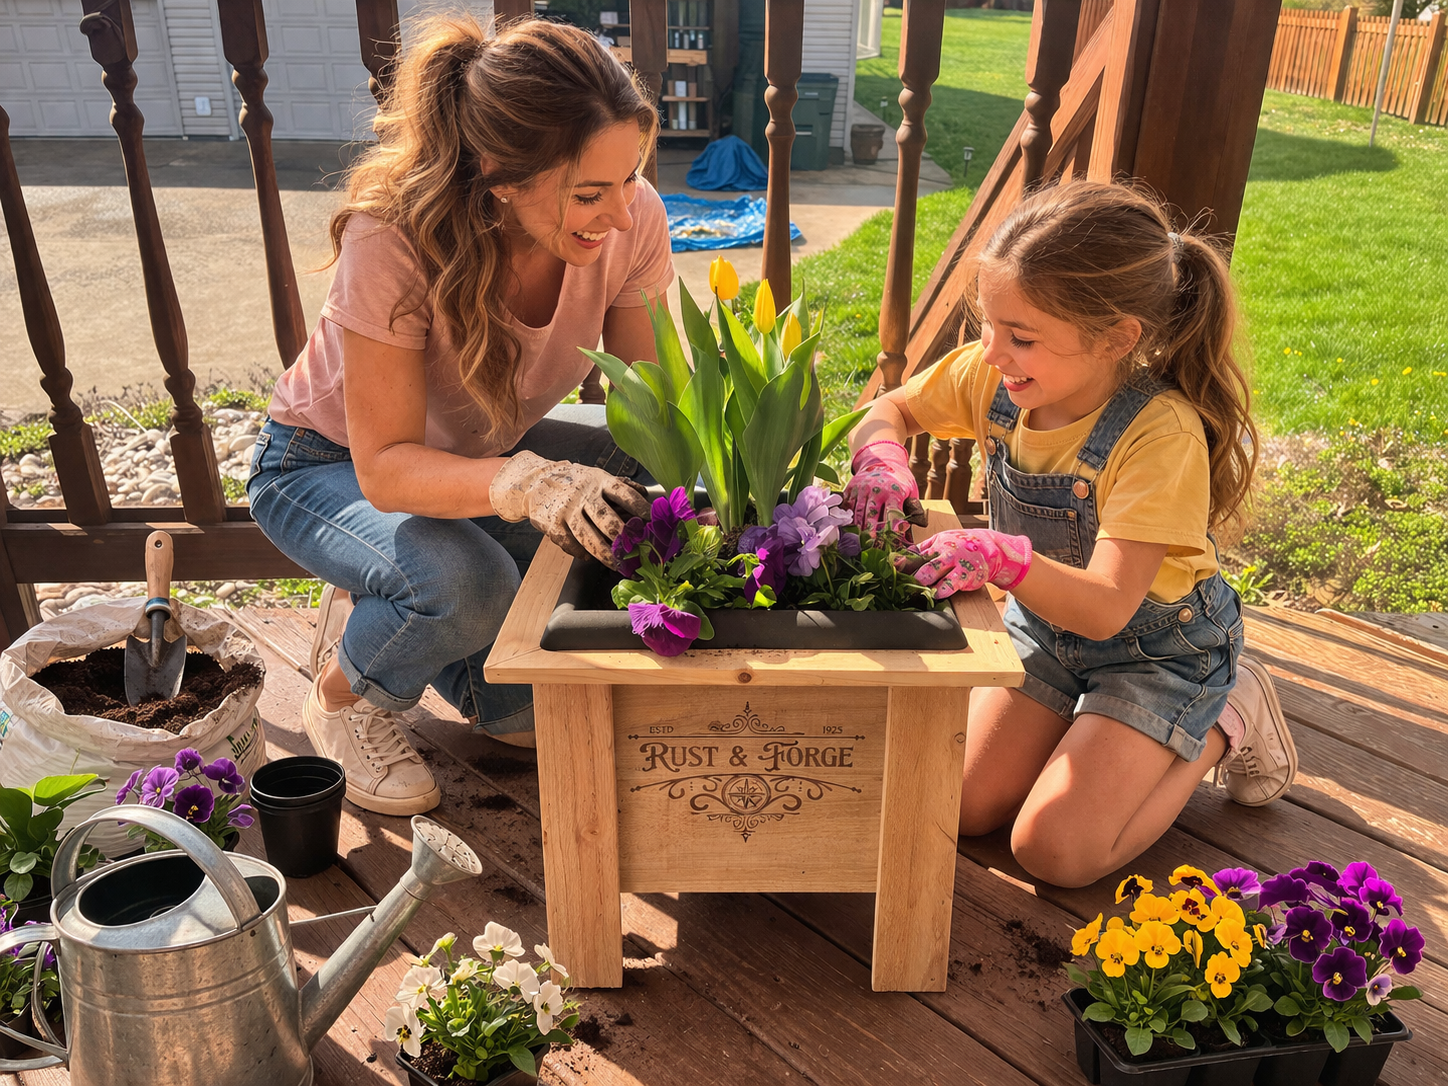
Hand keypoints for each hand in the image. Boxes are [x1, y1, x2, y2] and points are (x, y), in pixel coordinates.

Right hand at [490, 451, 649, 565]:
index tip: (652, 523)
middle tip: (638, 552)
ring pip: (589, 538)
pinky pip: (571, 544)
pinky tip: (591, 557)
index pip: (624, 494)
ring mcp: (567, 510)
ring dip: (606, 554)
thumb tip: (645, 495)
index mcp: (599, 480)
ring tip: (619, 565)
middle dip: (624, 539)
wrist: (534, 481)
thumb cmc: (574, 481)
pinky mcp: (553, 524)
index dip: (640, 509)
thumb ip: (619, 486)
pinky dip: (583, 553)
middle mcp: (583, 494)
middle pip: (607, 520)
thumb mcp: (596, 476)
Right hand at [843, 440, 928, 537]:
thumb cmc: (899, 480)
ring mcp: (861, 488)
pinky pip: (847, 507)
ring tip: (860, 542)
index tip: (892, 541)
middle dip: (871, 533)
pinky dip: (847, 519)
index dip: (892, 528)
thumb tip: (913, 530)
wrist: (882, 459)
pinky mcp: (851, 488)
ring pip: (857, 513)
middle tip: (872, 546)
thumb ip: (912, 509)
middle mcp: (876, 490)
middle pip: (871, 515)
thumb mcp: (911, 491)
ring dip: (858, 529)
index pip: (893, 513)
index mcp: (893, 492)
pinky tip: (849, 530)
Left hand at [898, 528, 1032, 597]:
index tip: (889, 568)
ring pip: (935, 573)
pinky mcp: (966, 575)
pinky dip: (943, 589)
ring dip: (922, 583)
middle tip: (898, 584)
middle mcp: (944, 553)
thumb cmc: (961, 545)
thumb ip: (923, 549)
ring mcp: (955, 564)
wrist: (989, 547)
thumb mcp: (942, 540)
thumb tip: (901, 556)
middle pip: (922, 564)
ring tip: (911, 591)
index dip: (901, 562)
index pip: (915, 554)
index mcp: (935, 544)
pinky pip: (952, 583)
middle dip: (910, 575)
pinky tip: (935, 594)